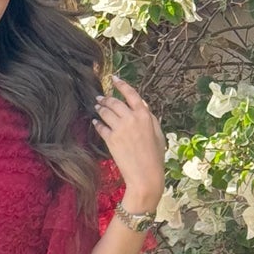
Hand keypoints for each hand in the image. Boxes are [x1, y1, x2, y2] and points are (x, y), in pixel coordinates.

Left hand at [93, 76, 164, 210]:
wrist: (145, 175)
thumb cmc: (155, 156)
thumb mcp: (158, 133)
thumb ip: (150, 117)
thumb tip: (142, 104)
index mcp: (145, 115)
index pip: (131, 94)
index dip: (121, 85)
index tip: (114, 78)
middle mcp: (131, 118)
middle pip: (115, 102)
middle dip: (106, 98)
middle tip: (100, 98)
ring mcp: (119, 129)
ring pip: (106, 112)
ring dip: (100, 108)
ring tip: (97, 106)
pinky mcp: (110, 139)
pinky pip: (101, 127)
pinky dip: (98, 124)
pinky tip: (96, 122)